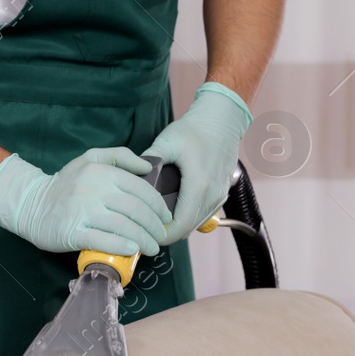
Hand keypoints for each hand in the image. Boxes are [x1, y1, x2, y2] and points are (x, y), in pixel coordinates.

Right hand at [0, 147, 172, 256]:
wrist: (32, 204)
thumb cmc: (67, 183)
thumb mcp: (90, 159)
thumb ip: (120, 156)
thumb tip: (147, 166)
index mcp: (101, 172)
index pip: (139, 188)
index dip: (157, 205)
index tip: (165, 217)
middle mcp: (93, 189)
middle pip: (135, 209)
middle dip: (154, 226)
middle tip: (161, 236)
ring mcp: (82, 211)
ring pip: (122, 227)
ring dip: (143, 239)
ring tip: (152, 248)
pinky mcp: (72, 232)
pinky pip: (102, 240)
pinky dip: (121, 246)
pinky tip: (133, 250)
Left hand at [143, 82, 251, 245]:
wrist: (222, 121)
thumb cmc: (194, 130)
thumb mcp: (167, 141)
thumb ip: (149, 160)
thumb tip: (133, 178)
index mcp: (198, 187)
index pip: (178, 226)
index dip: (159, 234)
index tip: (142, 229)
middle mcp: (212, 196)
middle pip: (186, 229)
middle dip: (165, 232)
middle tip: (143, 225)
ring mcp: (219, 197)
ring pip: (195, 224)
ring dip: (178, 226)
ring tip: (155, 218)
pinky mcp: (221, 194)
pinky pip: (203, 215)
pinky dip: (188, 218)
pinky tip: (172, 208)